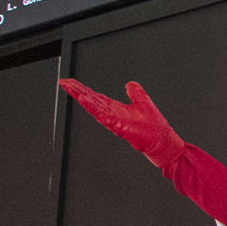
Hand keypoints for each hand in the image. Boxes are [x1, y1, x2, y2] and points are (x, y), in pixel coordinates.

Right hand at [58, 78, 183, 167]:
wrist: (163, 143)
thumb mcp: (143, 102)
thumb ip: (135, 92)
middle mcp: (112, 114)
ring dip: (81, 97)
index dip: (82, 89)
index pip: (95, 96)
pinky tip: (84, 100)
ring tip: (69, 88)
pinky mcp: (119, 127)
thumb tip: (130, 84)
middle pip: (91, 100)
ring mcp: (114, 121)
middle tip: (63, 82)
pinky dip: (93, 108)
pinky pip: (103, 116)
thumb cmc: (154, 128)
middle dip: (76, 91)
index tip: (70, 82)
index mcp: (116, 109)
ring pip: (93, 106)